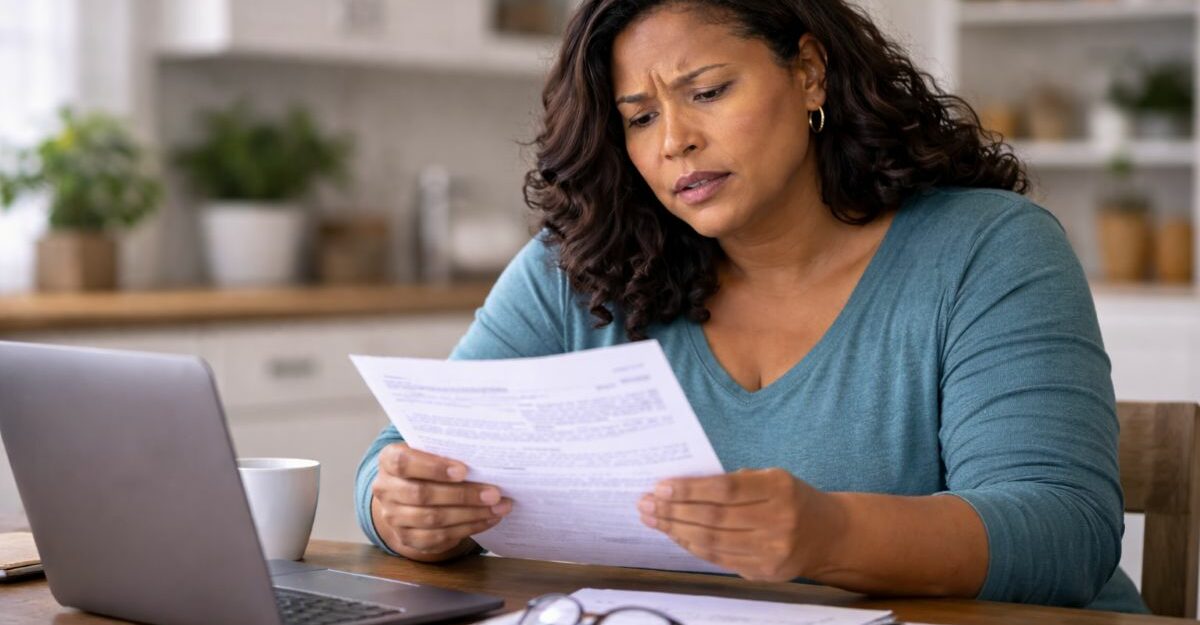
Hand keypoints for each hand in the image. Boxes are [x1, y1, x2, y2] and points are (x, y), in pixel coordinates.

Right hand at [371, 443, 511, 560]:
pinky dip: (469, 528)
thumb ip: (447, 452)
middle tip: (494, 493)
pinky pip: (439, 537)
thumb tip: (484, 459)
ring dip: (471, 514)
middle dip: (463, 495)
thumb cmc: (426, 465)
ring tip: (498, 507)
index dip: (434, 467)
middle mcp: (385, 489)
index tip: (463, 470)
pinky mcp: (407, 538)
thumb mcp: (429, 452)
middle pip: (422, 494)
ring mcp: (393, 517)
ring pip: (433, 519)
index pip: (403, 463)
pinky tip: (489, 519)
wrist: (408, 495)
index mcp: (388, 460)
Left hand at [638, 468, 842, 581]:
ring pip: (712, 542)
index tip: (660, 487)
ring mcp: (772, 551)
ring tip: (653, 519)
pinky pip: (718, 559)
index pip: (725, 489)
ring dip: (676, 530)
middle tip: (646, 503)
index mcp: (779, 488)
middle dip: (674, 511)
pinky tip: (675, 535)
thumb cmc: (790, 499)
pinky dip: (692, 546)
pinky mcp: (764, 572)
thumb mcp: (771, 478)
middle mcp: (778, 521)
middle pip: (714, 518)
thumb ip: (733, 481)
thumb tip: (680, 487)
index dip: (689, 489)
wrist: (828, 535)